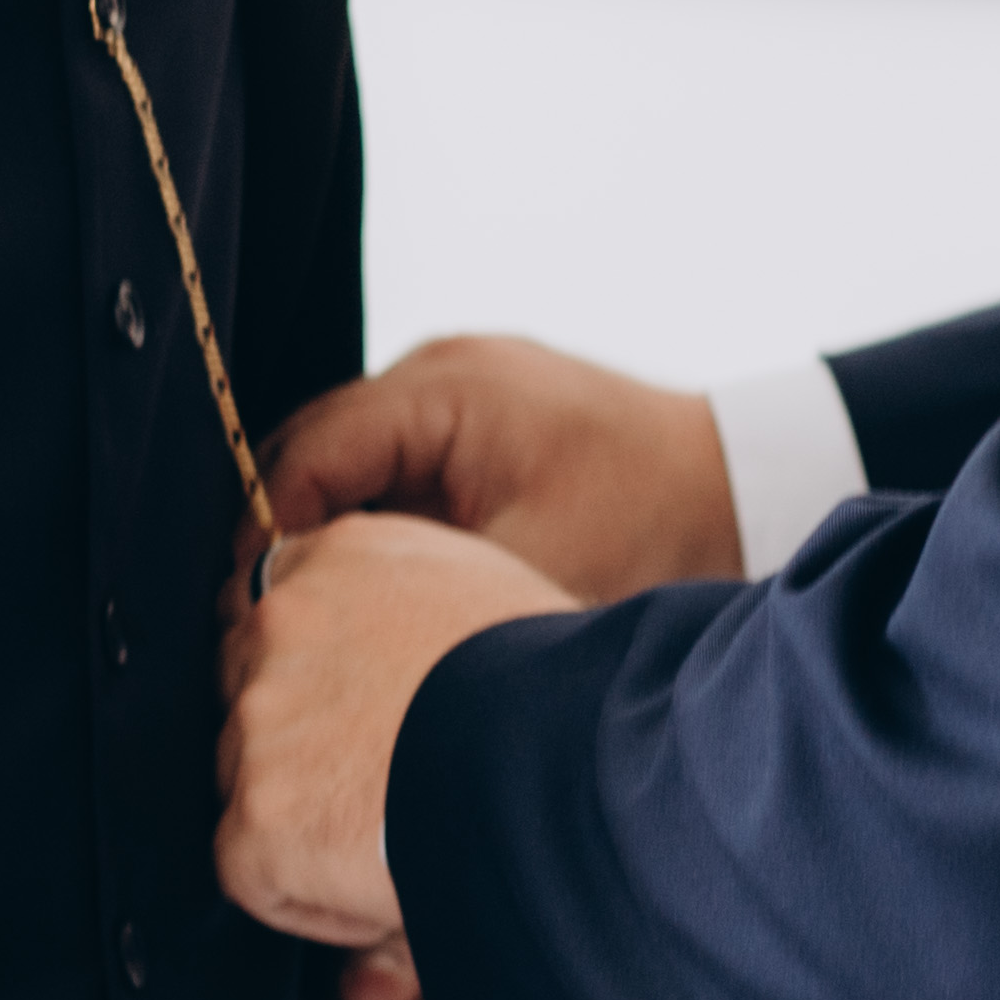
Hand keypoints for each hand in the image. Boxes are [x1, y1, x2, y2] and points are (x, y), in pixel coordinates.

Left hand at [217, 510, 573, 946]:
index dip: (308, 672)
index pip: (277, 606)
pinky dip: (307, 896)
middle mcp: (284, 619)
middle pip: (248, 690)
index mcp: (343, 555)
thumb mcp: (492, 595)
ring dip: (305, 818)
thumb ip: (414, 607)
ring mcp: (262, 716)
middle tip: (376, 786)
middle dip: (295, 742)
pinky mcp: (258, 813)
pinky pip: (253, 872)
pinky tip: (381, 892)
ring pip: (250, 781)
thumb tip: (395, 657)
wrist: (566, 763)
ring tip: (398, 839)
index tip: (346, 715)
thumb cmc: (563, 689)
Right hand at [265, 331, 740, 602]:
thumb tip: (319, 629)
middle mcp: (436, 370)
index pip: (304, 455)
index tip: (255, 619)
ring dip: (325, 531)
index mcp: (443, 391)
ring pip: (343, 463)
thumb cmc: (654, 527)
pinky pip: (389, 466)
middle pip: (308, 452)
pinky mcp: (473, 420)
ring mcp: (454, 388)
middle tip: (267, 629)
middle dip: (282, 536)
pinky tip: (374, 591)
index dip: (265, 538)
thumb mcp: (532, 571)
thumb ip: (418, 589)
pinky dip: (372, 522)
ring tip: (313, 618)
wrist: (744, 486)